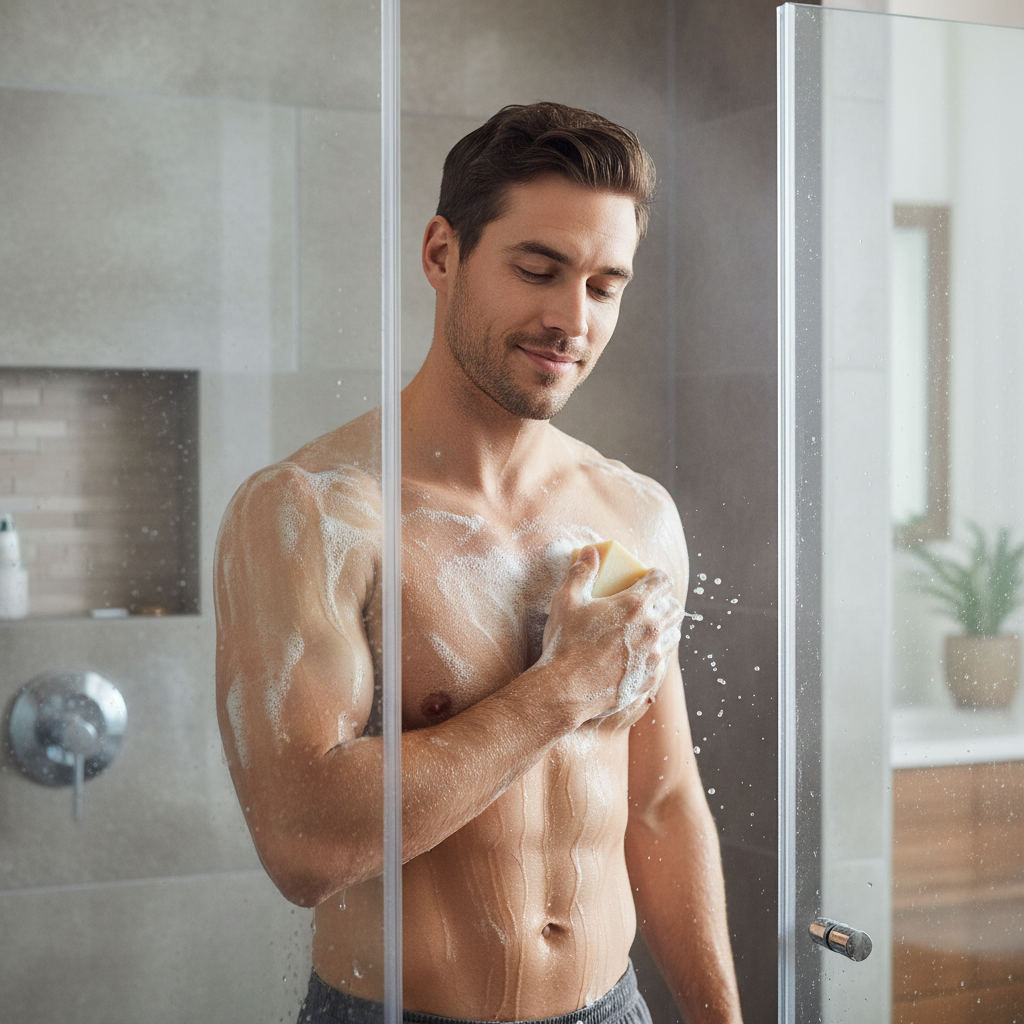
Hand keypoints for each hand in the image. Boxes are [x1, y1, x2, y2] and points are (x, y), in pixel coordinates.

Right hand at [539, 545, 683, 722]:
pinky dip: (656, 653)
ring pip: (673, 634)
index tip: (649, 578)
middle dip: (665, 601)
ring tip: (648, 628)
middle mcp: (650, 628)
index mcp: (634, 605)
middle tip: (650, 602)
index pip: (662, 581)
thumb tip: (591, 551)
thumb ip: (582, 572)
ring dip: (664, 627)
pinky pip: (664, 660)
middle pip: (674, 607)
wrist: (565, 689)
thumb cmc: (565, 643)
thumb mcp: (567, 601)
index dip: (657, 576)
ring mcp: (653, 655)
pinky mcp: (650, 678)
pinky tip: (641, 654)